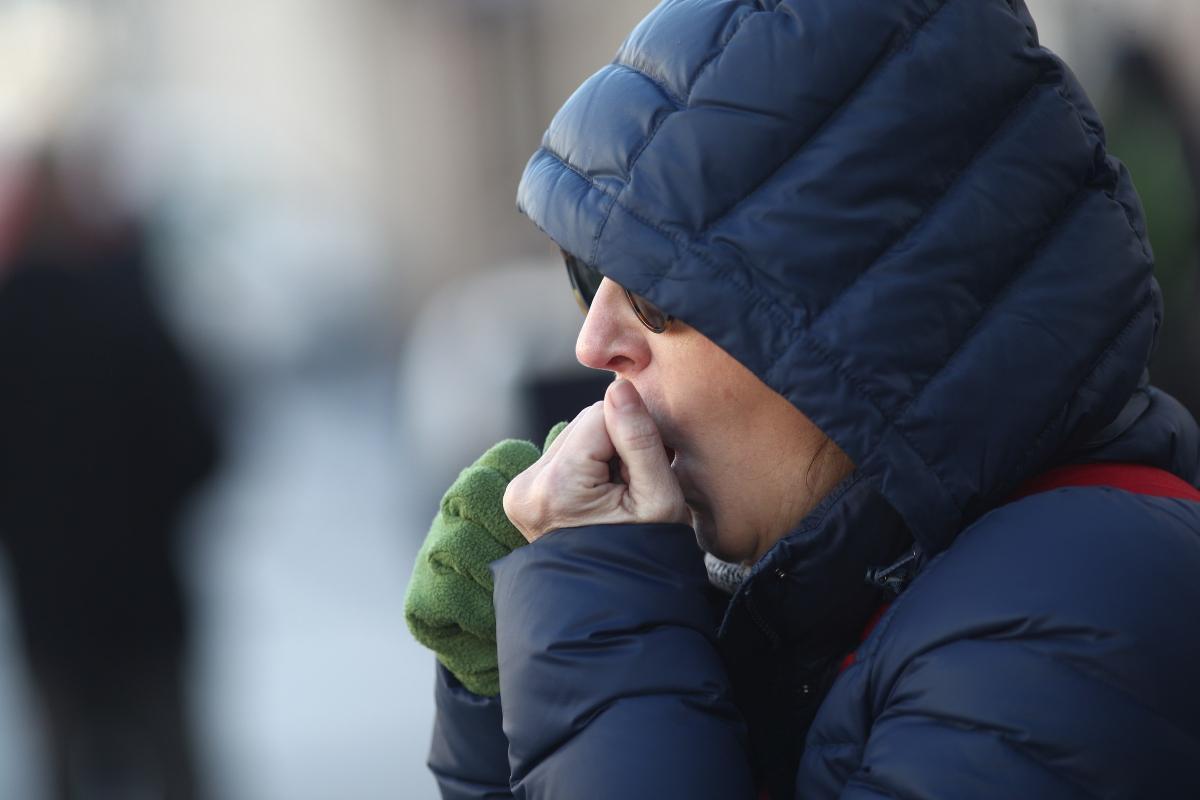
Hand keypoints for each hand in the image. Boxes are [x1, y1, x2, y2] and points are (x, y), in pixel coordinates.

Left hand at [503, 379, 689, 541]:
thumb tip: (619, 388)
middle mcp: (527, 485)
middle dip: (615, 445)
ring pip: (574, 437)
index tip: (647, 472)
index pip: (601, 415)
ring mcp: (518, 491)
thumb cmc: (647, 554)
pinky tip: (599, 499)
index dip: (634, 435)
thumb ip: (640, 439)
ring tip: (617, 497)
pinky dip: (587, 468)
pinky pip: (563, 457)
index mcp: (557, 486)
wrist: (618, 601)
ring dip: (602, 455)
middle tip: (633, 488)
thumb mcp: (659, 498)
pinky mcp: (520, 493)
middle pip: (584, 423)